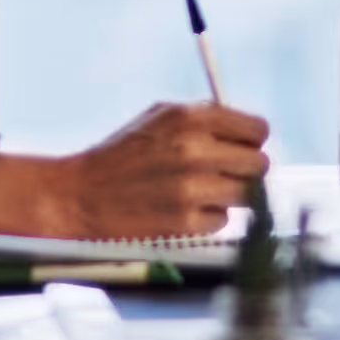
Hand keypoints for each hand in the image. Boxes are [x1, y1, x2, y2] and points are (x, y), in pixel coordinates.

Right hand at [0, 101, 268, 242]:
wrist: (80, 194)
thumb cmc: (122, 155)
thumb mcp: (159, 118)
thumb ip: (205, 119)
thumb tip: (249, 132)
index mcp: (190, 117)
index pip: (257, 129)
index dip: (252, 141)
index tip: (243, 148)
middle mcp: (194, 149)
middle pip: (259, 164)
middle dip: (246, 170)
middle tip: (226, 174)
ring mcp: (191, 187)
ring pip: (246, 195)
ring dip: (229, 196)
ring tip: (200, 192)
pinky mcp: (185, 221)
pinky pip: (222, 221)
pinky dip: (208, 218)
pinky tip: (183, 210)